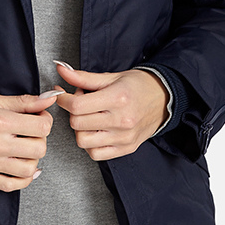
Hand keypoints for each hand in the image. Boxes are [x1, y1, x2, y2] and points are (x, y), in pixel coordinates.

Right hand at [0, 90, 61, 191]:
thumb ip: (24, 102)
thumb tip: (50, 97)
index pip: (41, 127)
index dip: (45, 120)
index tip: (39, 118)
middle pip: (38, 149)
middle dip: (40, 139)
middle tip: (32, 133)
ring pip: (28, 169)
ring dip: (33, 159)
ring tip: (25, 149)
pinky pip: (10, 185)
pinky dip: (23, 180)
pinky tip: (23, 168)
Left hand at [54, 62, 168, 160]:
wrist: (164, 99)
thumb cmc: (138, 86)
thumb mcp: (111, 77)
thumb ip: (83, 77)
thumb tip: (61, 69)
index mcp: (117, 98)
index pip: (77, 106)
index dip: (63, 100)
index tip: (62, 95)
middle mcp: (121, 120)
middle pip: (77, 123)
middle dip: (72, 112)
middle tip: (81, 103)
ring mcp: (124, 137)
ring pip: (83, 141)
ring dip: (80, 129)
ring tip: (89, 117)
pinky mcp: (126, 148)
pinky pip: (96, 154)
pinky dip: (90, 144)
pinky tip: (96, 131)